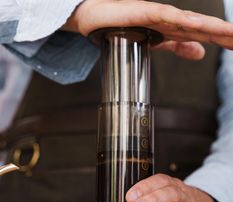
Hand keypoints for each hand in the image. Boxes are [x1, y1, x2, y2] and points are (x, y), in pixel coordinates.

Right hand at [63, 0, 232, 59]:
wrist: (95, 16)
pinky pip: (166, 17)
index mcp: (175, 28)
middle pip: (203, 28)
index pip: (204, 35)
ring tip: (231, 34)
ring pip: (190, 22)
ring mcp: (158, 15)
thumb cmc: (124, 25)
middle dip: (224, 34)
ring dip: (212, 27)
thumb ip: (178, 46)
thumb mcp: (157, 41)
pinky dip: (182, 21)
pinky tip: (198, 26)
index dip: (223, 40)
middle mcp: (171, 20)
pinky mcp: (144, 12)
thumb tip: (200, 54)